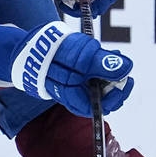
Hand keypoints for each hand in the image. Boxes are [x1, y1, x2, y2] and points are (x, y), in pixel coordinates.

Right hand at [11, 21, 132, 115]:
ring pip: (100, 86)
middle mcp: (77, 100)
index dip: (119, 92)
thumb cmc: (53, 56)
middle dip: (115, 79)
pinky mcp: (73, 81)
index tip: (126, 77)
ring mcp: (75, 90)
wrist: (28, 50)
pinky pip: (91, 79)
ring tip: (111, 55)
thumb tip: (127, 68)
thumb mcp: (81, 57)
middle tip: (119, 60)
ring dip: (108, 71)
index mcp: (79, 101)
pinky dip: (98, 68)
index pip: (107, 105)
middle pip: (106, 96)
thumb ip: (103, 64)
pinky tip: (99, 55)